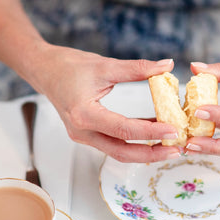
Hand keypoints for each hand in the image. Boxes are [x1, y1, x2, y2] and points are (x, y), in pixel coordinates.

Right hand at [35, 47, 180, 161]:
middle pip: (121, 152)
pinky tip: (153, 134)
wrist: (44, 69)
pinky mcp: (86, 134)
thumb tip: (166, 65)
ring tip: (169, 146)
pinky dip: (133, 141)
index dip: (150, 132)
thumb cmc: (69, 66)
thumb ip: (138, 68)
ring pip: (117, 151)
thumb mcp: (105, 65)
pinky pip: (113, 142)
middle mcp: (81, 131)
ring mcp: (83, 135)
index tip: (172, 129)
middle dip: (151, 154)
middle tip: (176, 149)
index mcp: (83, 114)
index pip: (123, 129)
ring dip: (144, 151)